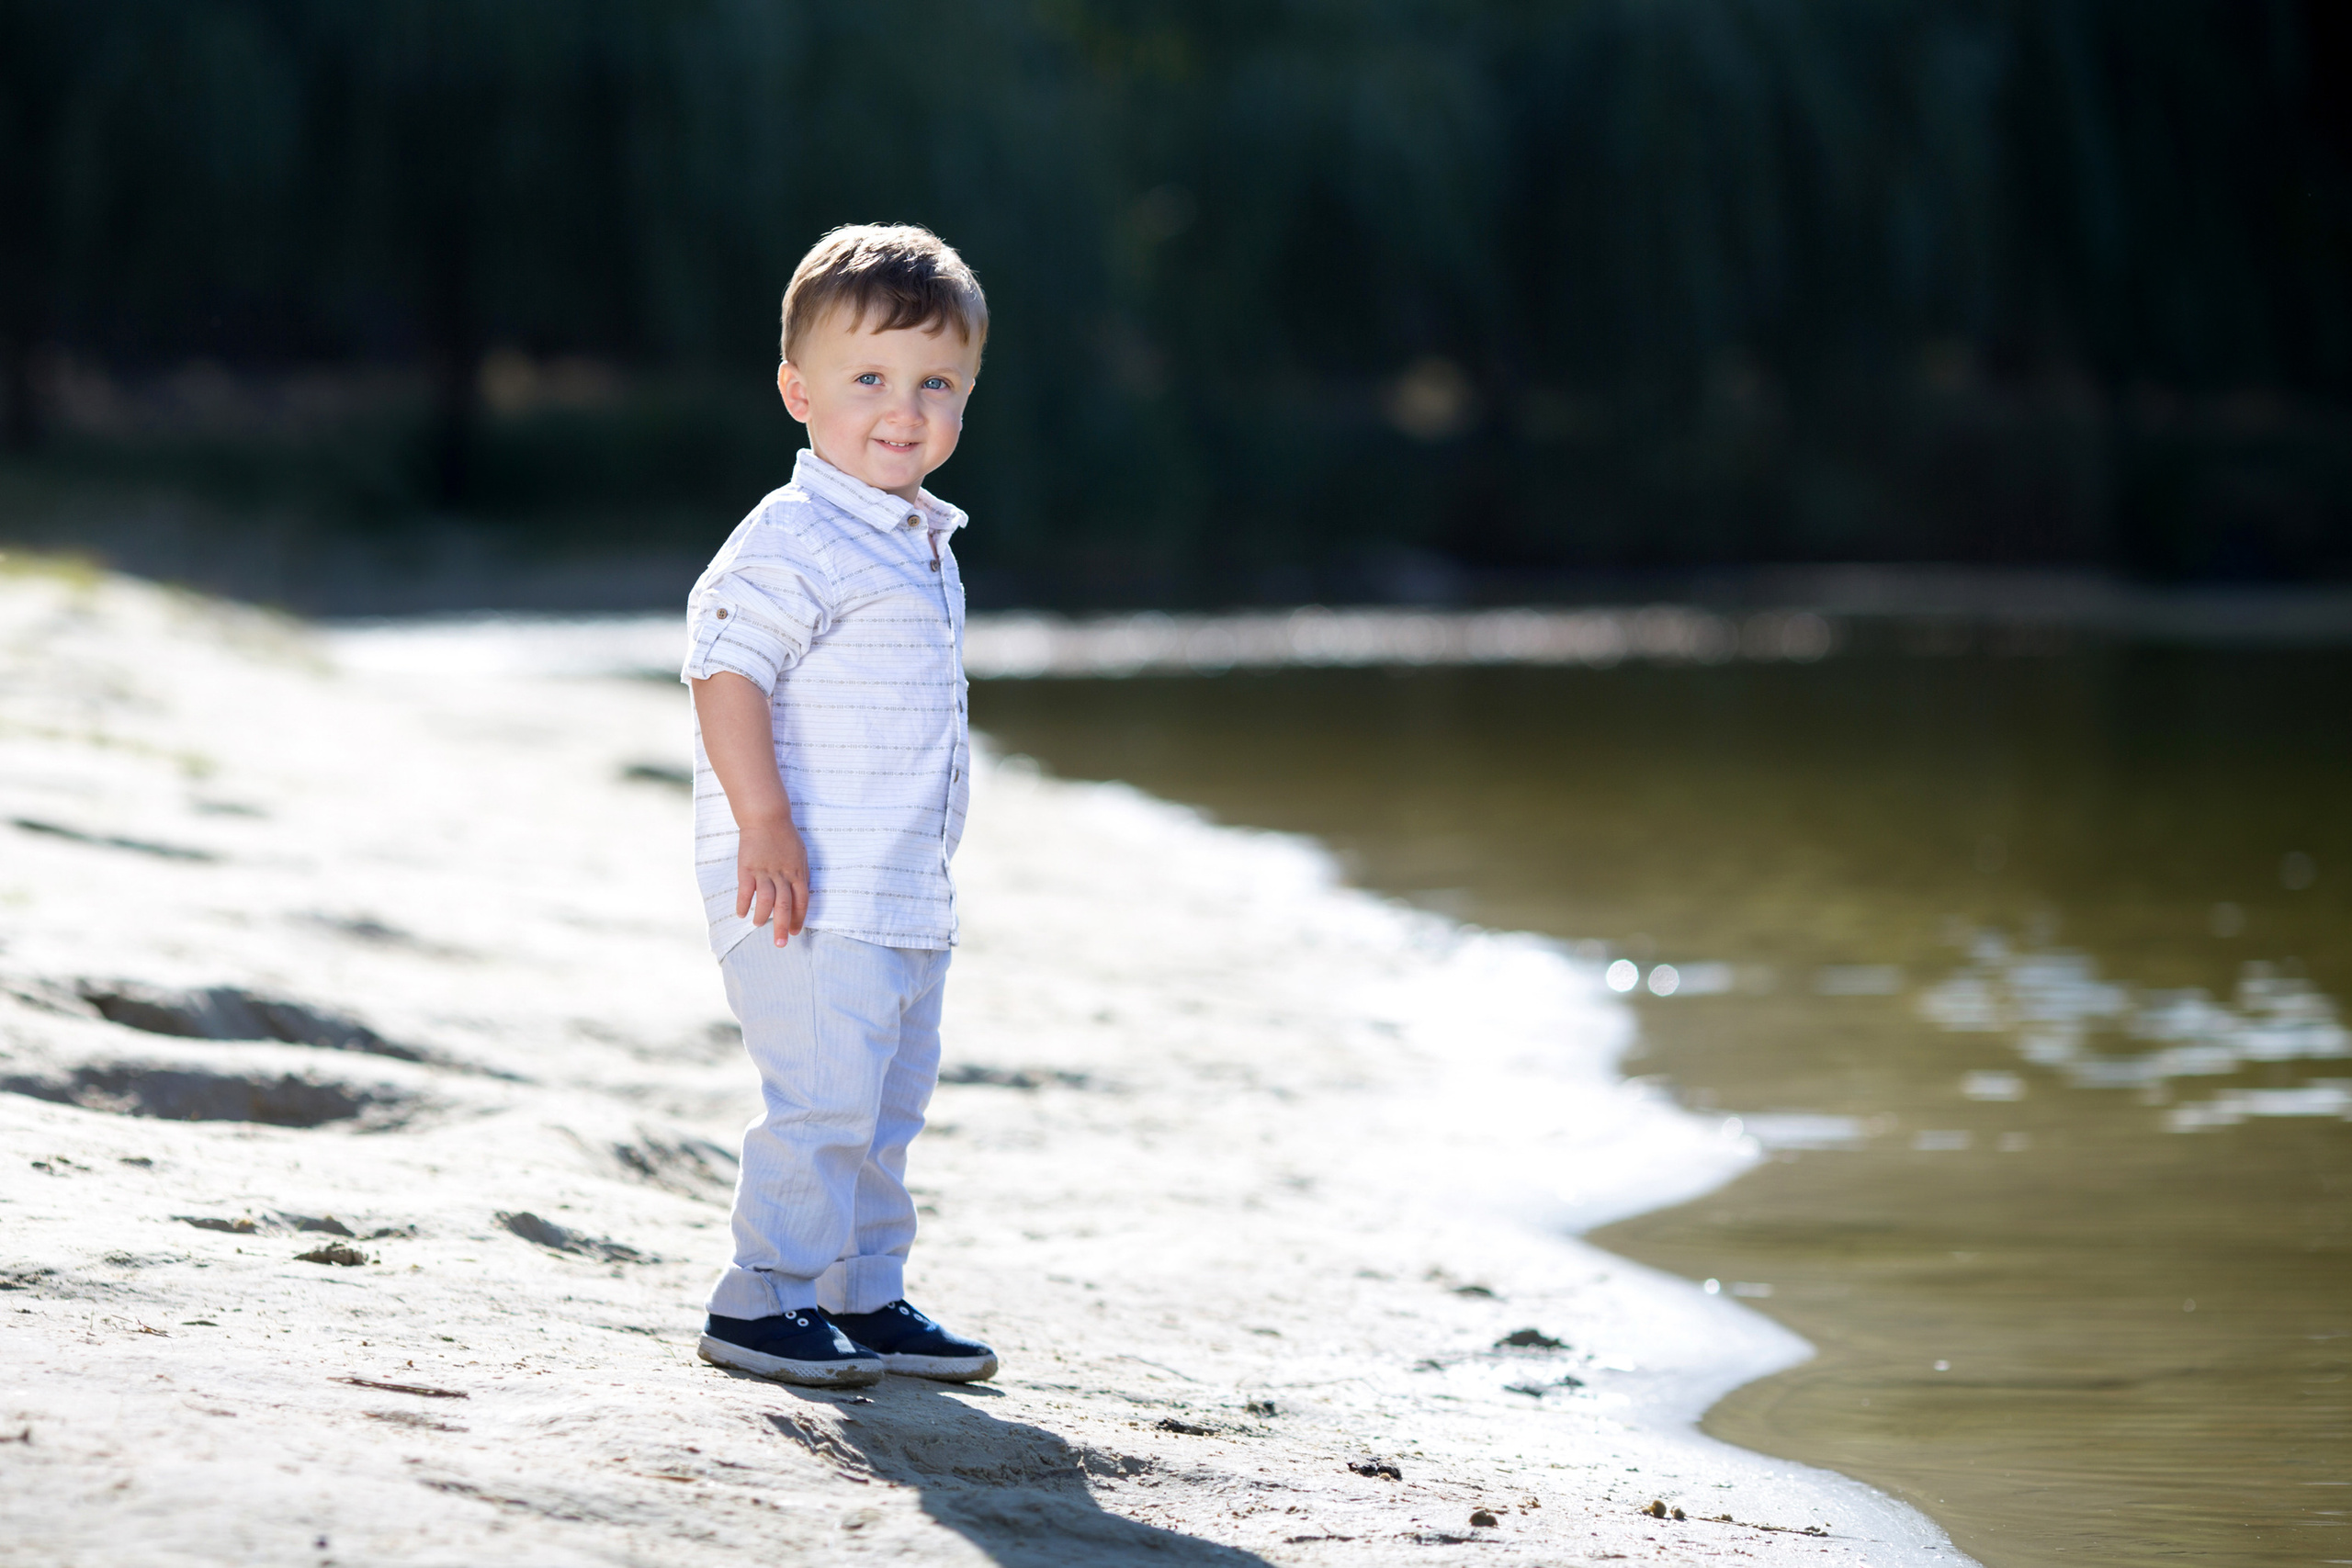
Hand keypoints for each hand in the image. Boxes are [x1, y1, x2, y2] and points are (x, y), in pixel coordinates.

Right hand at [735, 815, 809, 945]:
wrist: (766, 817)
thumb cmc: (785, 836)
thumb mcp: (801, 854)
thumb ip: (801, 875)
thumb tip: (803, 894)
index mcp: (798, 872)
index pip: (802, 901)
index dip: (799, 918)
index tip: (795, 932)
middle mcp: (782, 874)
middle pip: (784, 905)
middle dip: (783, 926)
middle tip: (780, 944)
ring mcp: (764, 871)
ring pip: (765, 900)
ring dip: (762, 916)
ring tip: (758, 925)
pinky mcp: (747, 868)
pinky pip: (746, 890)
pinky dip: (744, 904)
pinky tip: (742, 913)